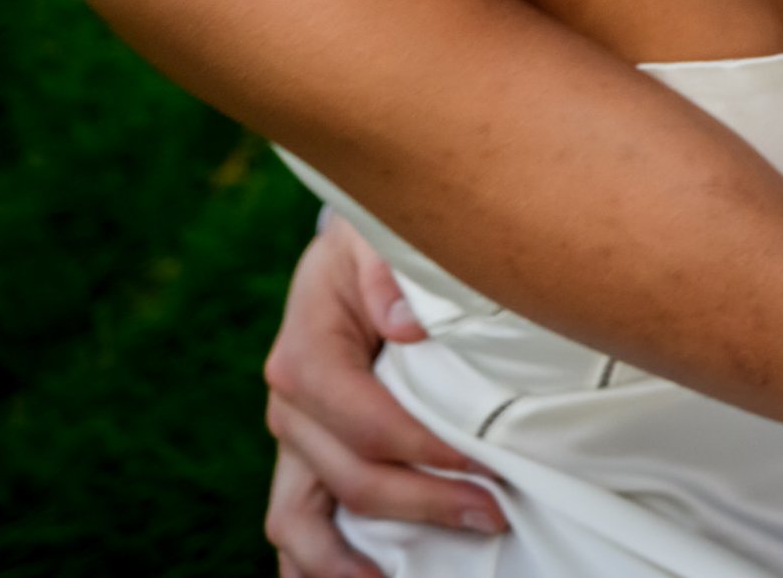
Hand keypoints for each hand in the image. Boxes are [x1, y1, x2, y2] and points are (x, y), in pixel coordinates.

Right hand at [263, 220, 504, 574]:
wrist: (352, 254)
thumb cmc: (379, 243)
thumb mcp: (382, 236)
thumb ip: (392, 272)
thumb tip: (409, 326)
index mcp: (307, 353)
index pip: (367, 421)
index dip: (425, 451)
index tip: (484, 465)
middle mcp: (289, 405)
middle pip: (349, 477)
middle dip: (423, 504)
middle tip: (493, 516)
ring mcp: (292, 439)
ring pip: (298, 520)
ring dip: (347, 562)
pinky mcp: (302, 458)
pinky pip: (296, 522)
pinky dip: (316, 563)